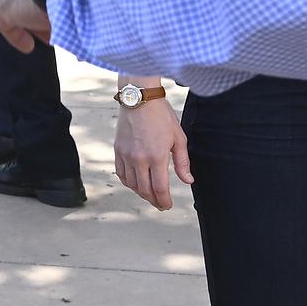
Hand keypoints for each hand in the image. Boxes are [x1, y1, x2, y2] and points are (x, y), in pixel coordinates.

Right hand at [113, 96, 191, 211]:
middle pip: (145, 190)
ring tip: (149, 195)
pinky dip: (128, 183)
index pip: (160, 188)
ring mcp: (126, 155)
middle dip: (154, 200)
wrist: (139, 100)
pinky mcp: (118, 151)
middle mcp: (139, 159)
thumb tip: (188, 180)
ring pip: (132, 184)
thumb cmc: (161, 116)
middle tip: (160, 204)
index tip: (168, 205)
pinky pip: (121, 174)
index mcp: (156, 156)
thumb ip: (182, 162)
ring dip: (141, 193)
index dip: (164, 201)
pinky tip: (135, 184)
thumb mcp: (178, 138)